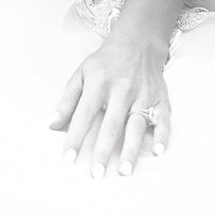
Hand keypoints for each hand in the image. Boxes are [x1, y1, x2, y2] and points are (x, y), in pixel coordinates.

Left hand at [51, 28, 169, 177]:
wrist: (138, 40)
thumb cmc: (105, 62)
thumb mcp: (81, 73)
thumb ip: (67, 100)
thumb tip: (52, 125)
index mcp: (99, 83)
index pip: (84, 114)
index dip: (75, 137)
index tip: (68, 159)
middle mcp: (122, 89)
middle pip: (111, 124)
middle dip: (103, 151)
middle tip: (96, 174)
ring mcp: (143, 94)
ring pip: (136, 125)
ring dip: (130, 150)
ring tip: (123, 171)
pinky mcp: (160, 98)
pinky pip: (163, 119)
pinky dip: (161, 135)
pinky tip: (157, 151)